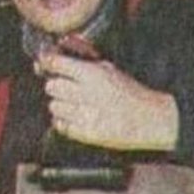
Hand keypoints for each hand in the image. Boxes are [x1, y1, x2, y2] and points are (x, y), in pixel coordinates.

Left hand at [37, 53, 178, 150]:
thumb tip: (57, 59)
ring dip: (60, 105)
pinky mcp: (85, 134)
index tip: (45, 64)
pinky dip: (63, 122)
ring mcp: (85, 115)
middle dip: (56, 86)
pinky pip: (59, 125)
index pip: (56, 64)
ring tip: (74, 105)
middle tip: (66, 88)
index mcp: (93, 74)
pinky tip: (75, 118)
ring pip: (53, 106)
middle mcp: (87, 93)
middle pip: (51, 86)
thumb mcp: (110, 69)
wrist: (148, 119)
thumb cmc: (131, 93)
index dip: (47, 63)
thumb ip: (84, 63)